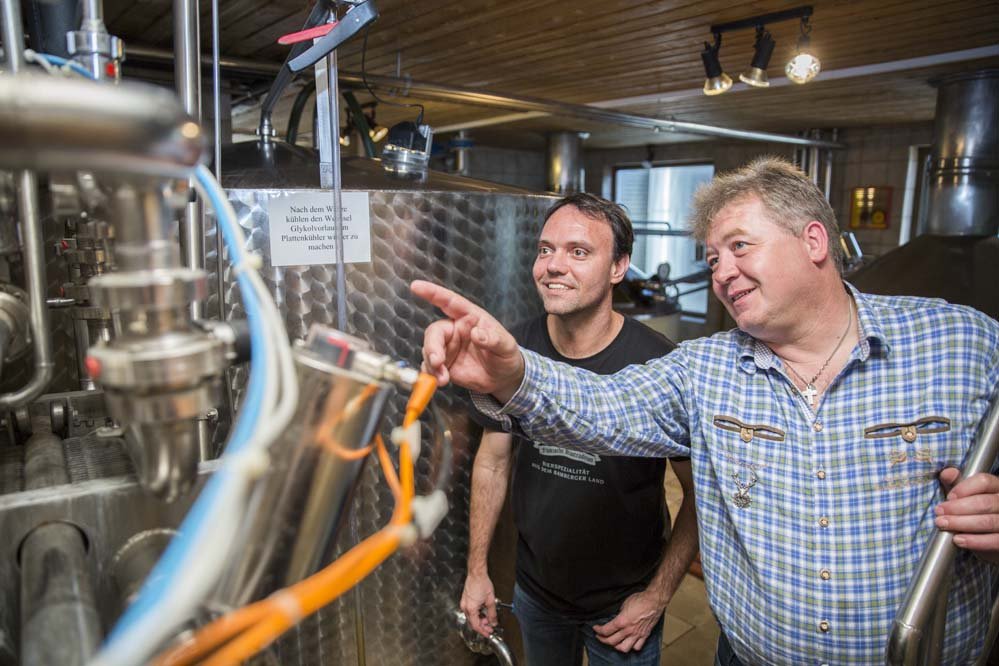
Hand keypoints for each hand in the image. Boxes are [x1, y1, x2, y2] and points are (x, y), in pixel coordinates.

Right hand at [410, 280, 523, 399]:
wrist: (503, 379)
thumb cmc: (506, 355)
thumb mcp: (506, 346)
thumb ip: (493, 339)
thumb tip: (477, 334)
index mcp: (469, 317)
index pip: (449, 302)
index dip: (432, 293)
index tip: (416, 286)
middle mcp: (455, 330)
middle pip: (434, 332)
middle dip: (432, 347)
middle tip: (437, 362)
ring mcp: (447, 347)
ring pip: (429, 350)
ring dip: (432, 364)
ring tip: (443, 379)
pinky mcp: (444, 364)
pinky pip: (429, 366)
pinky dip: (430, 374)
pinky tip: (439, 381)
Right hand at [460, 572, 497, 637]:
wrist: (476, 573)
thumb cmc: (481, 583)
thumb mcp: (490, 600)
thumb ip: (492, 614)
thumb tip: (493, 622)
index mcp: (471, 608)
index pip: (476, 625)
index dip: (483, 631)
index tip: (488, 633)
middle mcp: (465, 607)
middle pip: (473, 622)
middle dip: (482, 626)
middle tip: (490, 627)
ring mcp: (464, 603)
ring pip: (471, 617)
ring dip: (479, 620)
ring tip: (488, 619)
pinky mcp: (465, 601)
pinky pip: (470, 612)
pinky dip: (476, 614)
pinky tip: (483, 612)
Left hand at [592, 589, 664, 652]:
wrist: (654, 601)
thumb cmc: (640, 600)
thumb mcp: (624, 604)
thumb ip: (619, 615)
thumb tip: (615, 619)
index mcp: (622, 621)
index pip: (606, 630)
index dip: (598, 631)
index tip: (596, 629)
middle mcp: (628, 630)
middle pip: (612, 641)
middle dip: (603, 639)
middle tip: (600, 636)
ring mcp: (637, 634)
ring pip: (624, 648)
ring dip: (616, 646)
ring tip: (613, 642)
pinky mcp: (644, 636)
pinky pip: (637, 647)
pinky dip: (631, 647)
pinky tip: (628, 642)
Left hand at [935, 468, 998, 560]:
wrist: (989, 538)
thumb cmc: (975, 512)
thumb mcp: (965, 496)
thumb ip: (955, 484)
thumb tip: (946, 473)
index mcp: (997, 487)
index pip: (984, 481)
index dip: (964, 489)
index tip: (948, 497)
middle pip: (984, 502)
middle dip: (958, 508)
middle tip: (939, 512)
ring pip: (988, 521)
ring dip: (962, 523)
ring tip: (943, 524)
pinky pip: (994, 540)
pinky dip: (975, 541)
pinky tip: (958, 540)